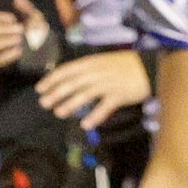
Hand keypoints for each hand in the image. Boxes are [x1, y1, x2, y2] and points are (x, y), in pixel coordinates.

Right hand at [0, 0, 54, 70]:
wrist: (50, 55)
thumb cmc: (40, 35)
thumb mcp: (36, 19)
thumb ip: (27, 8)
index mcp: (2, 26)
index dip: (1, 18)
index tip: (14, 19)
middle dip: (4, 29)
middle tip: (20, 30)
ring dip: (5, 41)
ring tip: (19, 40)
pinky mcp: (2, 65)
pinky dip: (8, 55)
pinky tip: (19, 50)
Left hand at [35, 47, 150, 126]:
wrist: (148, 66)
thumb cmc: (123, 64)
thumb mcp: (101, 62)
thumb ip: (87, 70)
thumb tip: (70, 80)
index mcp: (89, 62)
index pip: (65, 70)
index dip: (51, 80)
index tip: (39, 88)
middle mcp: (95, 72)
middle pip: (71, 83)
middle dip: (55, 93)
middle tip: (43, 103)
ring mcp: (107, 84)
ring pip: (84, 95)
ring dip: (70, 105)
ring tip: (59, 113)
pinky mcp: (119, 95)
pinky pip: (104, 107)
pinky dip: (94, 116)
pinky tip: (85, 125)